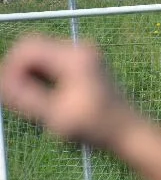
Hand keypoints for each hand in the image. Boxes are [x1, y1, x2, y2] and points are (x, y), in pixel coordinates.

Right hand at [0, 35, 135, 147]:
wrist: (129, 132)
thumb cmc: (97, 128)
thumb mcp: (55, 116)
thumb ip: (25, 98)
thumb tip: (2, 83)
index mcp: (75, 57)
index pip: (27, 48)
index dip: (11, 69)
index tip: (10, 95)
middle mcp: (80, 49)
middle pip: (32, 49)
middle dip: (18, 73)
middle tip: (18, 101)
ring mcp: (83, 55)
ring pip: (39, 57)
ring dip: (29, 77)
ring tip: (36, 105)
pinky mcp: (83, 64)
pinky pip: (51, 64)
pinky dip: (41, 79)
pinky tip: (47, 102)